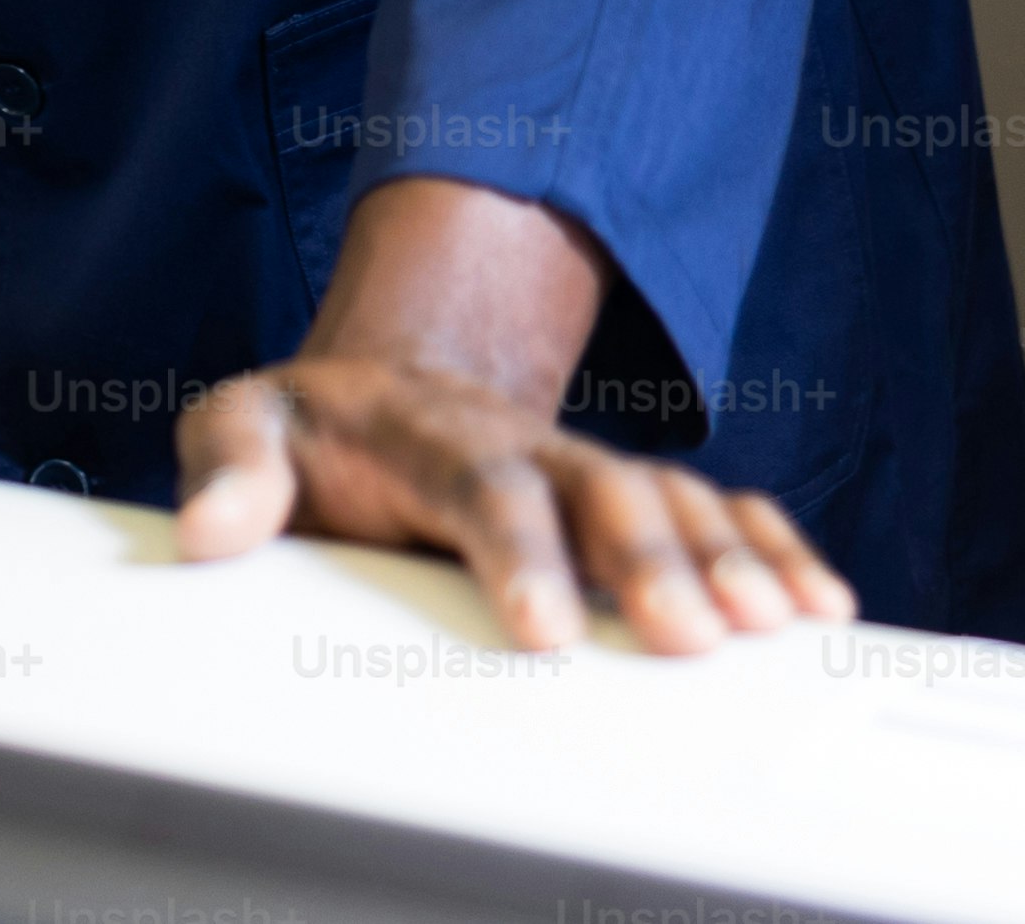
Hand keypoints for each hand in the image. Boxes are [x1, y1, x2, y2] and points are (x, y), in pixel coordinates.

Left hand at [168, 178, 856, 654]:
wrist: (378, 387)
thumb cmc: (310, 428)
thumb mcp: (242, 423)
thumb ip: (228, 467)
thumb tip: (208, 531)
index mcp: (426, 430)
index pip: (479, 486)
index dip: (517, 553)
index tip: (543, 628)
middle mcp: (523, 441)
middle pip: (599, 490)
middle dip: (650, 561)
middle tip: (691, 638)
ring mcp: (584, 463)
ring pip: (671, 498)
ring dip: (728, 558)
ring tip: (773, 626)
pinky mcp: (627, 492)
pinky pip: (717, 506)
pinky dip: (772, 545)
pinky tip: (815, 602)